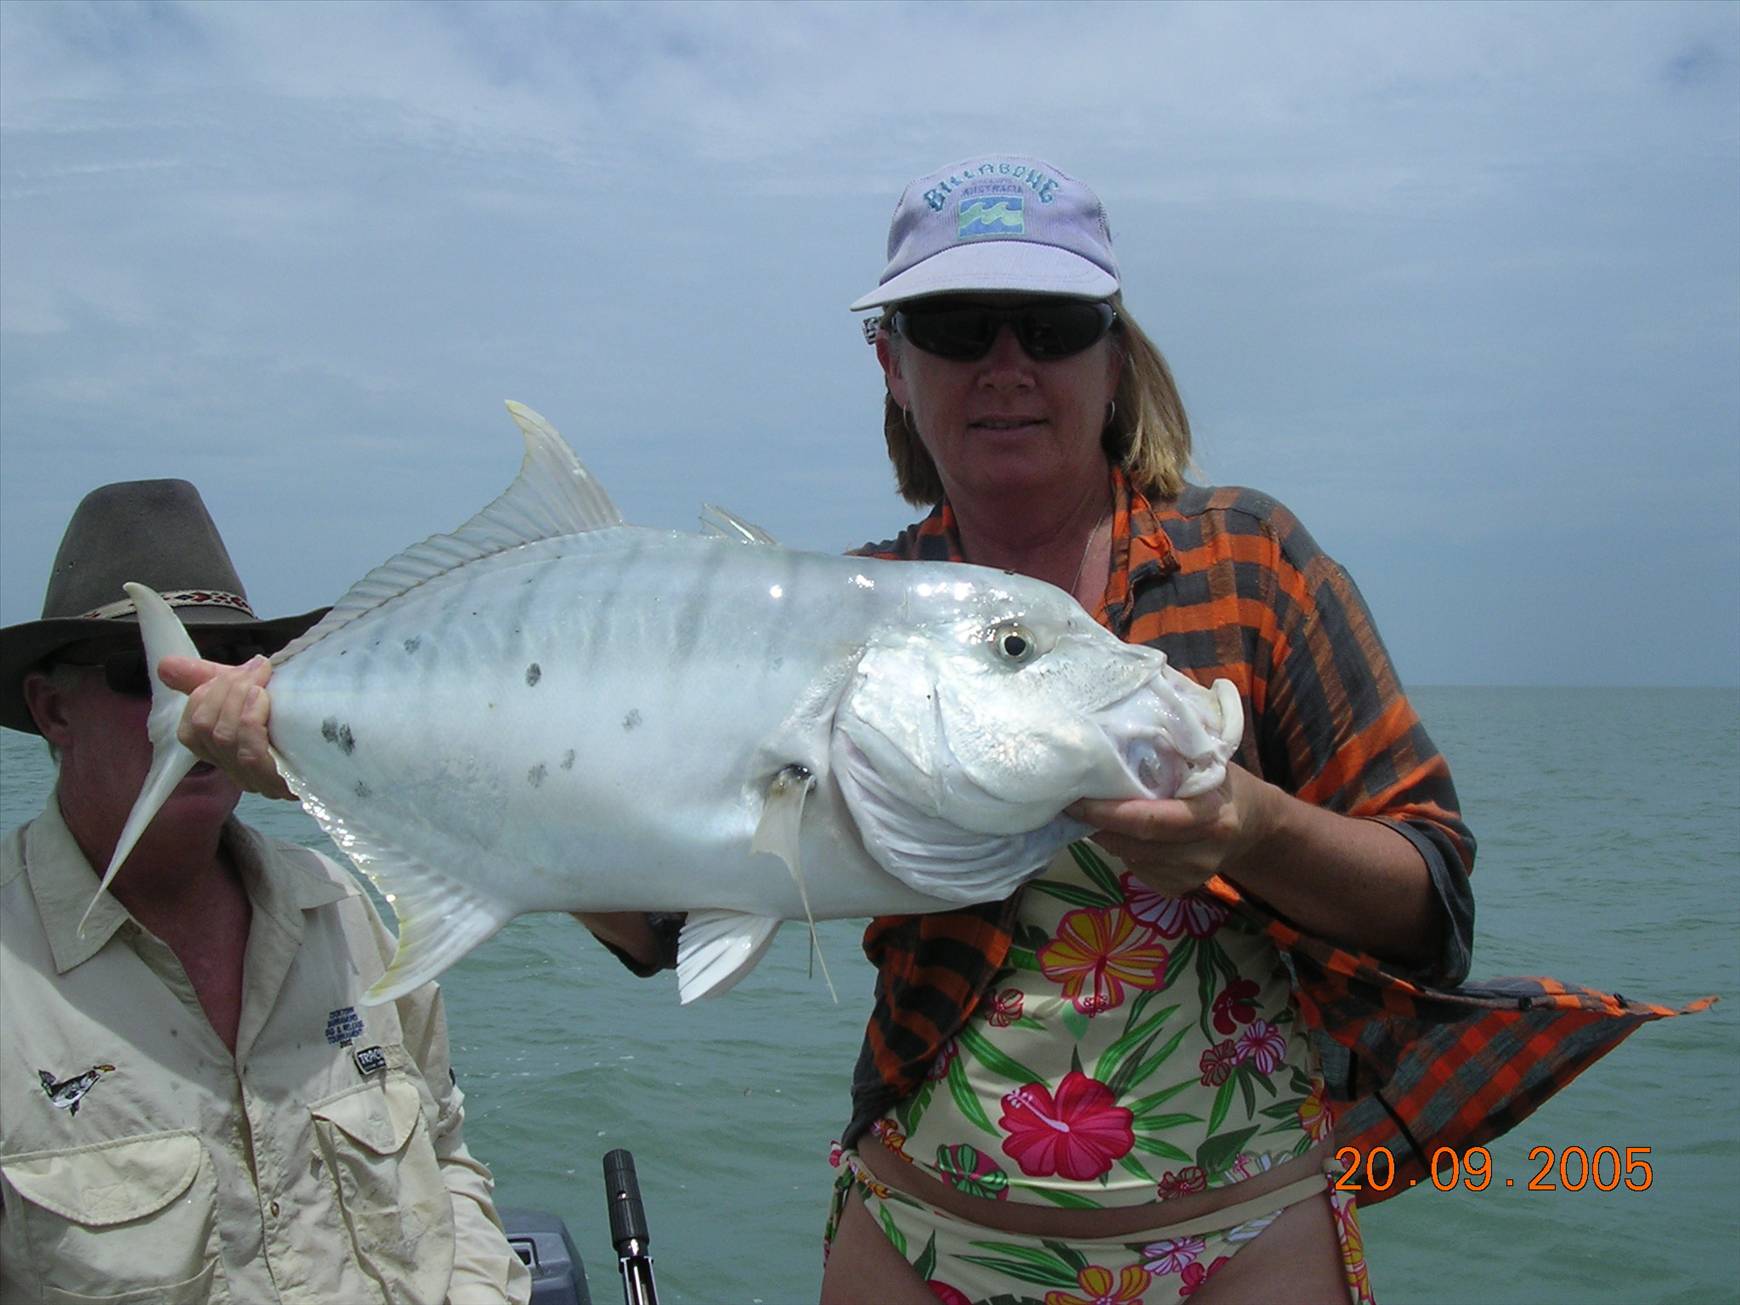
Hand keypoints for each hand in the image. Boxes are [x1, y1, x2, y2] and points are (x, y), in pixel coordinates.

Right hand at [158, 654, 292, 799]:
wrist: (356, 736)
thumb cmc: (298, 712)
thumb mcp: (253, 690)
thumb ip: (208, 679)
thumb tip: (165, 665)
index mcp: (226, 753)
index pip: (188, 730)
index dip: (203, 696)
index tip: (239, 671)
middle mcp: (238, 773)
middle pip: (202, 730)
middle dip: (224, 690)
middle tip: (255, 670)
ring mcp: (259, 782)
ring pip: (223, 738)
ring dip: (238, 699)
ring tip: (261, 681)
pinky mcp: (282, 786)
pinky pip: (249, 754)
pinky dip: (250, 720)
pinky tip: (264, 700)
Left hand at [1067, 763, 1278, 897]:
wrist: (1255, 826)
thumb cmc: (1223, 783)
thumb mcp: (1207, 761)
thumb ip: (1171, 755)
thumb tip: (1116, 739)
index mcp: (1211, 815)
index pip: (1150, 820)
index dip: (1109, 812)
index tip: (1076, 798)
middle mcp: (1203, 852)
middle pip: (1134, 843)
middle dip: (1098, 824)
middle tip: (1072, 802)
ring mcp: (1191, 876)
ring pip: (1130, 857)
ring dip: (1108, 835)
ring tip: (1099, 811)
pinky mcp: (1178, 889)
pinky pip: (1137, 869)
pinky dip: (1123, 849)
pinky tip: (1128, 832)